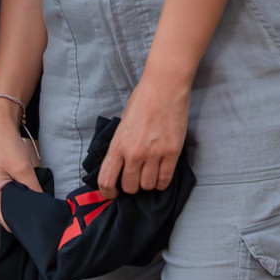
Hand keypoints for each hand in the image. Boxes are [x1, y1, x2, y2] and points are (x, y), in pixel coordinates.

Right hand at [0, 102, 40, 231]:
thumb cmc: (5, 144)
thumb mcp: (23, 169)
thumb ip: (34, 191)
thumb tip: (44, 206)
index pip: (9, 223)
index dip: (25, 222)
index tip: (41, 220)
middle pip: (10, 216)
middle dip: (26, 212)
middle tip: (42, 208)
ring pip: (12, 207)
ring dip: (24, 203)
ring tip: (36, 196)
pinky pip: (10, 199)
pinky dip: (21, 195)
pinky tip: (29, 190)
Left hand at [99, 70, 190, 196]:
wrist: (165, 86)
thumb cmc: (142, 100)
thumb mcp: (123, 124)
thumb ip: (121, 146)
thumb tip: (121, 165)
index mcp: (118, 145)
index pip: (106, 180)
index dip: (108, 192)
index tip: (113, 193)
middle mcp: (134, 153)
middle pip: (130, 187)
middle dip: (131, 186)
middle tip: (136, 178)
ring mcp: (154, 154)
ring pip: (148, 186)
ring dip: (148, 183)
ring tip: (150, 172)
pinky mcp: (172, 153)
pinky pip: (165, 180)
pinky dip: (162, 182)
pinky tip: (161, 174)